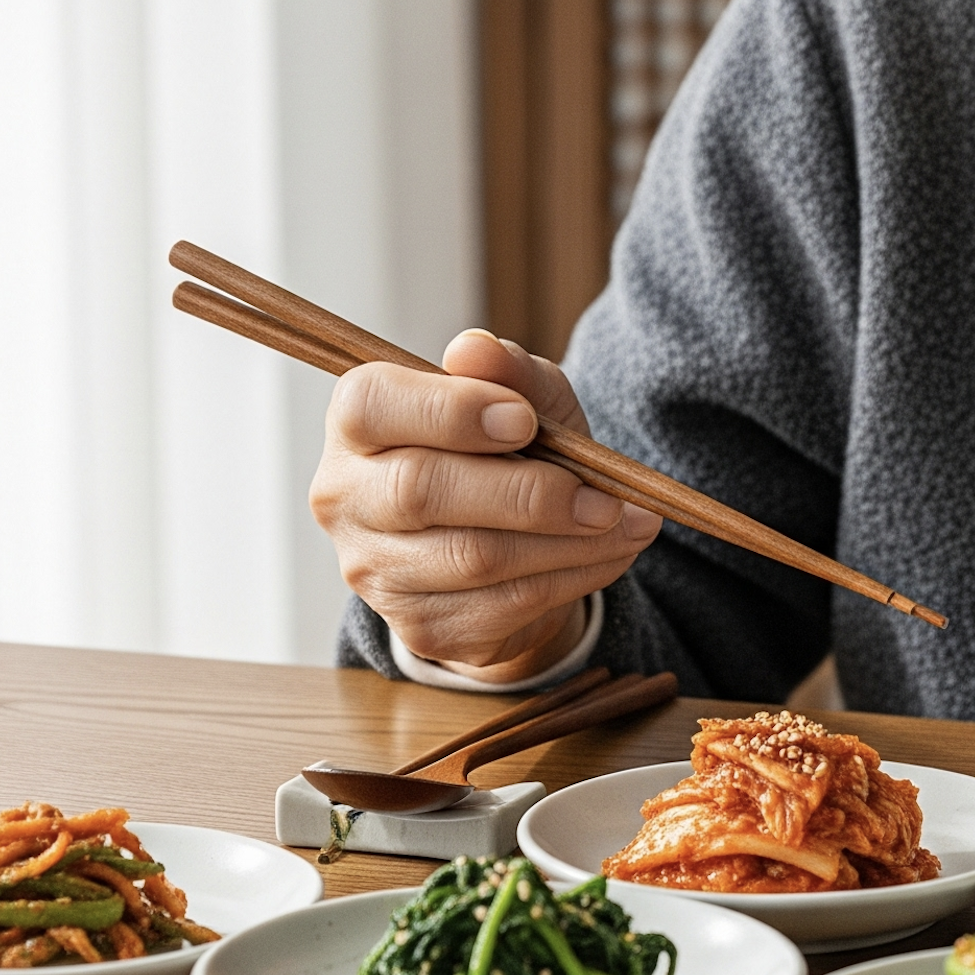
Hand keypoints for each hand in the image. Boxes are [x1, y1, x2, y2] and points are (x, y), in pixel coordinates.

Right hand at [309, 330, 660, 684]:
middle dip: (529, 492)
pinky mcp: (420, 626)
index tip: (524, 421)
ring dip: (569, 542)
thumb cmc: (509, 450)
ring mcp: (375, 570)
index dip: (449, 412)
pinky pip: (503, 605)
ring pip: (474, 557)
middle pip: (421, 490)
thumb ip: (508, 371)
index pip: (371, 406)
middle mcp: (346, 497)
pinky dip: (572, 578)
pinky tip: (610, 554)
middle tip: (603, 494)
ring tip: (628, 522)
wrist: (515, 540)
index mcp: (358, 421)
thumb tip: (473, 348)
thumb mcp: (525, 398)